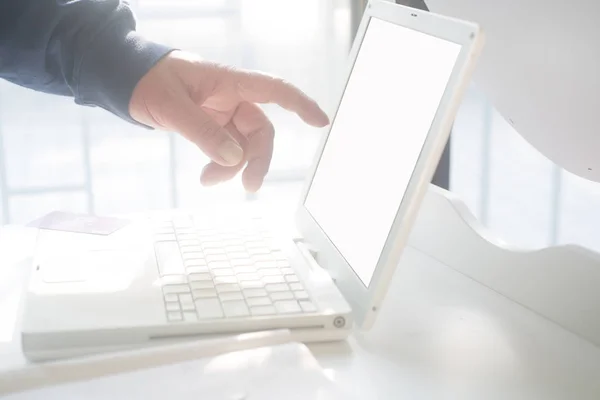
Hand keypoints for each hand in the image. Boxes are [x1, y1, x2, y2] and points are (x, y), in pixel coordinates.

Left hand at [129, 50, 329, 191]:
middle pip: (260, 130)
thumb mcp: (172, 106)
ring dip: (233, 167)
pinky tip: (206, 177)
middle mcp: (231, 97)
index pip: (275, 90)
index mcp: (228, 82)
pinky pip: (225, 149)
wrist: (124, 80)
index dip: (301, 104)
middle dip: (257, 159)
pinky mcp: (210, 125)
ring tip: (208, 181)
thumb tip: (235, 160)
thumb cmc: (148, 80)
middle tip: (250, 187)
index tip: (320, 122)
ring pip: (242, 145)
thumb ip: (203, 132)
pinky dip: (220, 165)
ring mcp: (221, 113)